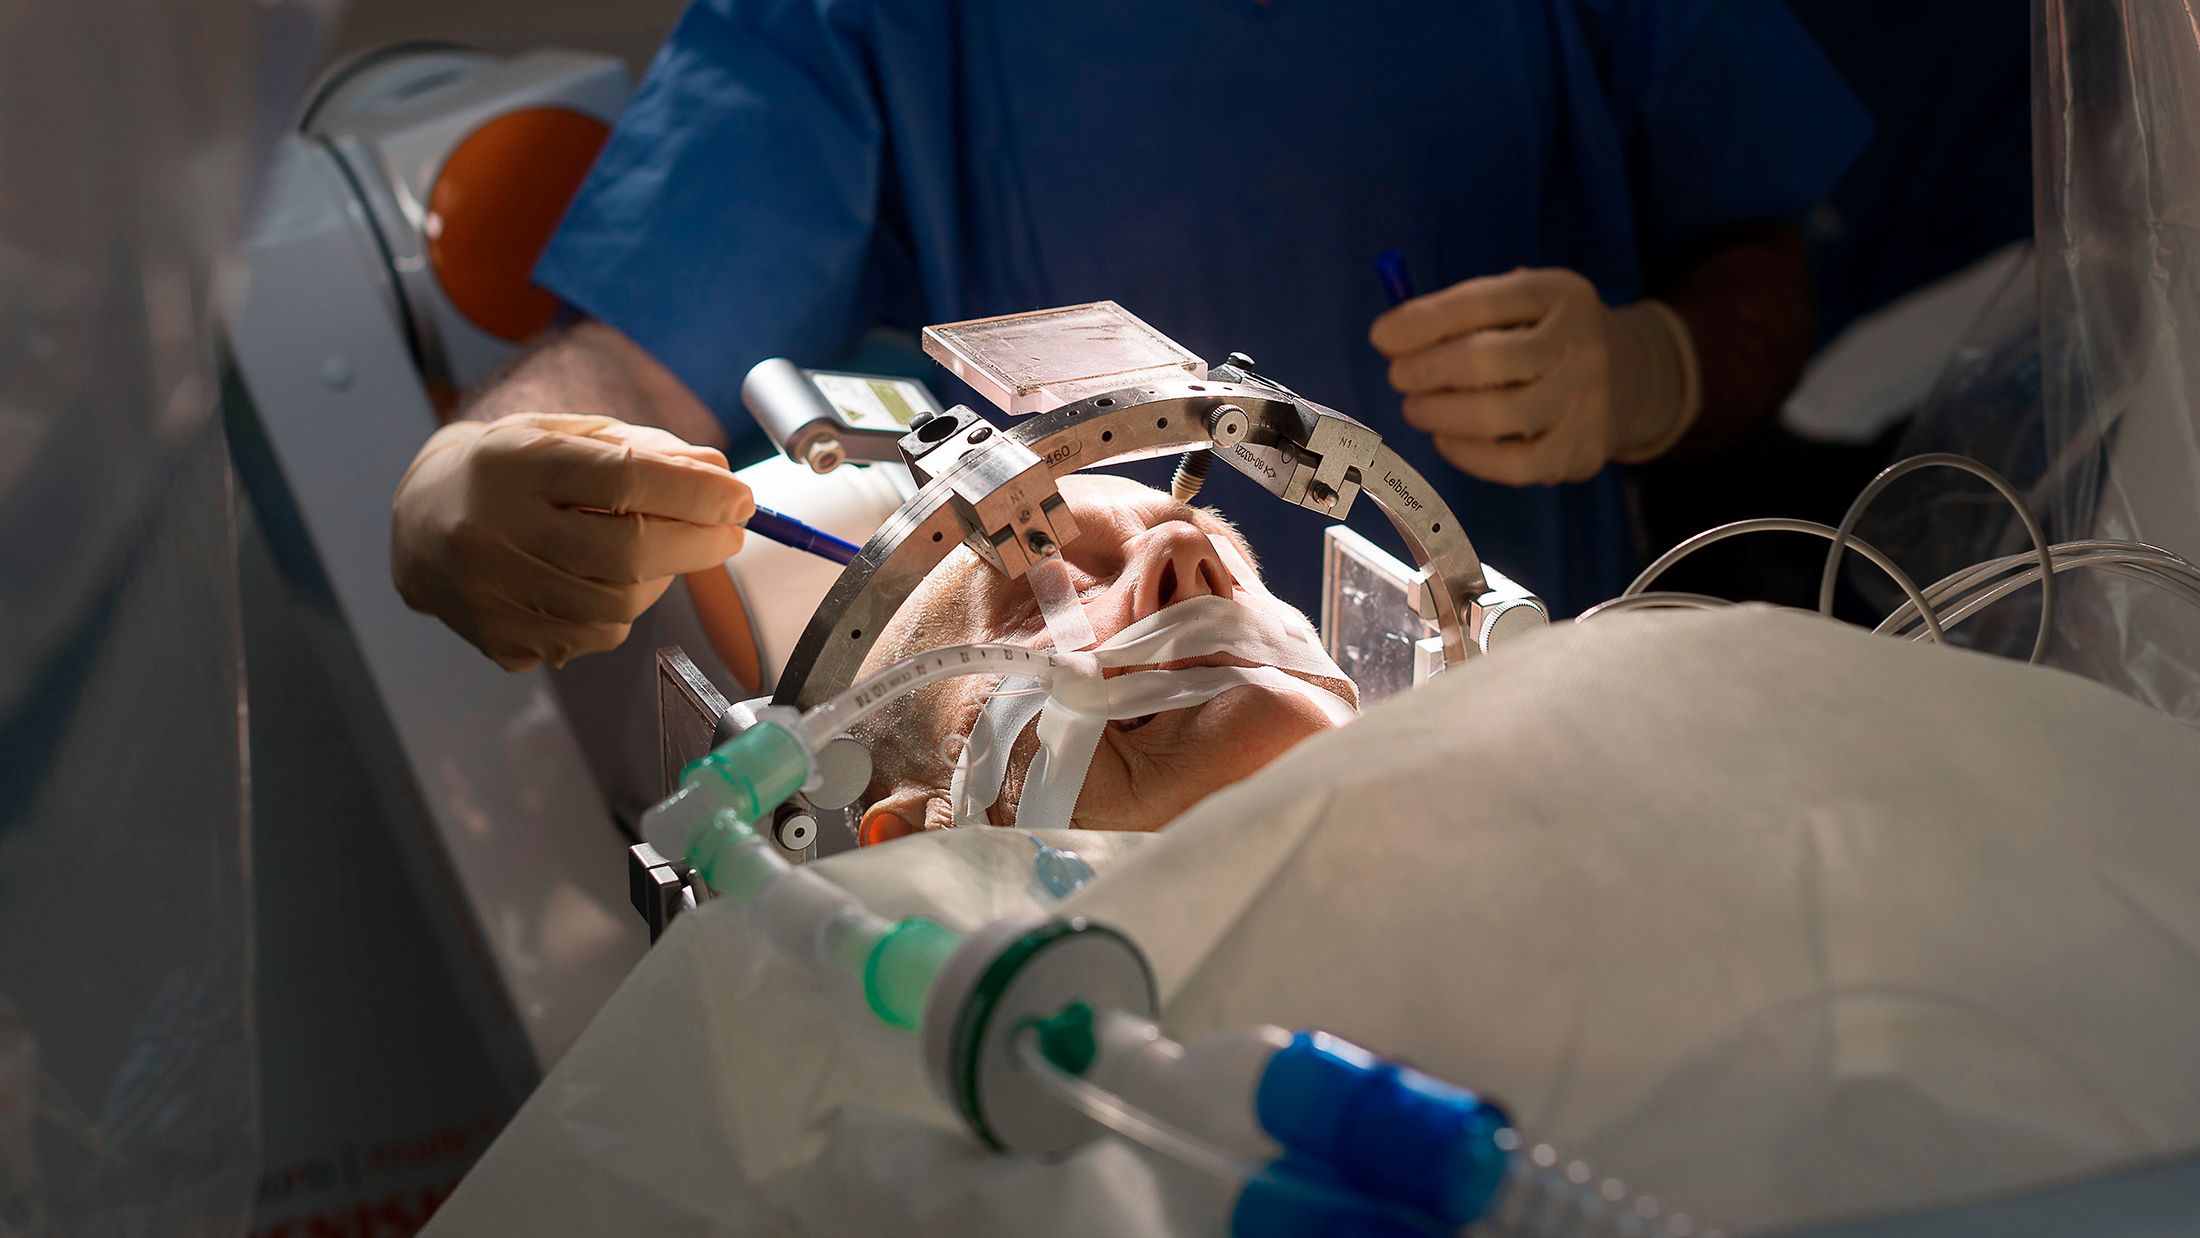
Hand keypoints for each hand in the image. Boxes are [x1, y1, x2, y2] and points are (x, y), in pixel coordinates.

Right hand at [390, 412, 753, 670]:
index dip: (695, 494)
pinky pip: (592, 637)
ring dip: (658, 579)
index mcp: (511, 465)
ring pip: (618, 605)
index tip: (739, 497)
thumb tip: (715, 468)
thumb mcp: (565, 436)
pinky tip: (599, 580)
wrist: (416, 520)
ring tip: (651, 550)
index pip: (624, 480)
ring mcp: (490, 593)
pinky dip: (619, 610)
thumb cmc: (504, 470)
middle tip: (728, 532)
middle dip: (697, 545)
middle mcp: (493, 530)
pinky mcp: (498, 638)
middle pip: (628, 554)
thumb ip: (642, 449)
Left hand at [1370, 267, 1699, 485]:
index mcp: (1558, 294)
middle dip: (1427, 370)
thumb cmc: (1543, 336)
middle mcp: (1580, 344)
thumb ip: (1458, 313)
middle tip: (1400, 377)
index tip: (1383, 336)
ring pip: (1497, 417)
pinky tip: (1447, 438)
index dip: (1425, 321)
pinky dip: (1466, 454)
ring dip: (1439, 414)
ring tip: (1418, 408)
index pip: (1483, 302)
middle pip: (1488, 361)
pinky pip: (1512, 464)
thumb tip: (1390, 337)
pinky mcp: (1581, 450)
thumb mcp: (1517, 302)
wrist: (1629, 375)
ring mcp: (1586, 401)